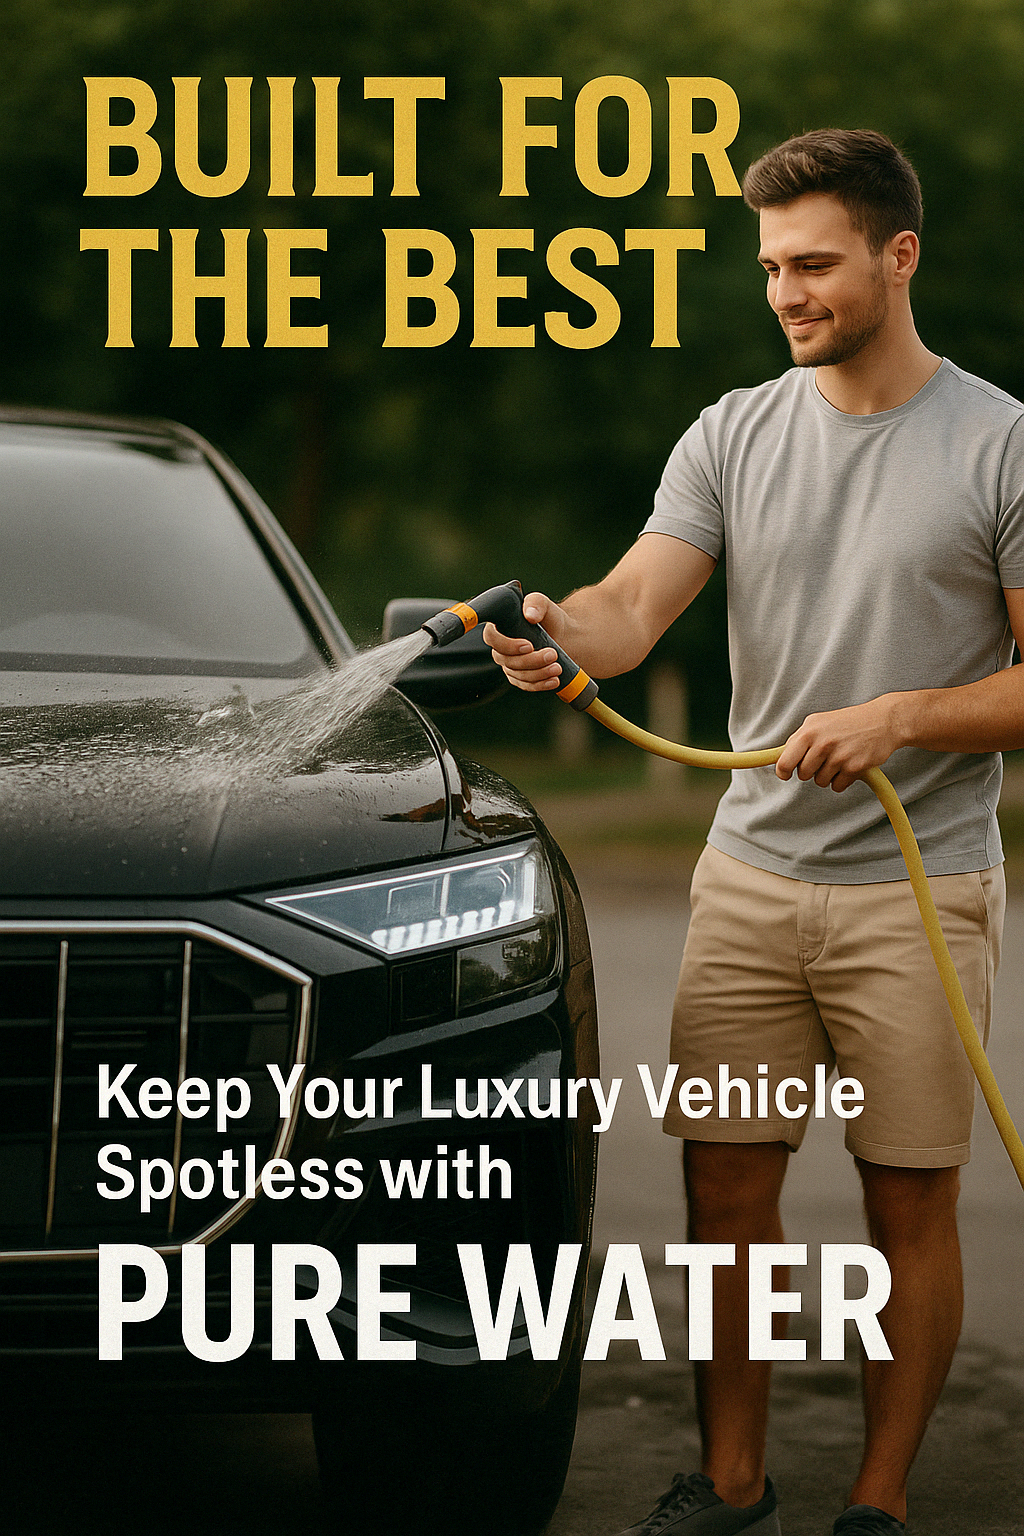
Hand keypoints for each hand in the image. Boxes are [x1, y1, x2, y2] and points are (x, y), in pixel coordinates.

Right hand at [483, 591, 567, 691]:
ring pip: (518, 675)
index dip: (507, 645)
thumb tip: (529, 615)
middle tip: (552, 654)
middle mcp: (501, 648)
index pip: (492, 638)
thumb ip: (536, 603)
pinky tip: (554, 680)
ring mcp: (509, 665)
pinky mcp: (520, 678)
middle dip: (531, 660)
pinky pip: (526, 685)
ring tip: (558, 667)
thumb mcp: (545, 605)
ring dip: (539, 673)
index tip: (528, 645)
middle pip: (507, 660)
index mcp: (500, 628)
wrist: (564, 636)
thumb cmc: (550, 618)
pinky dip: (541, 684)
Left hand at [774, 696, 902, 791]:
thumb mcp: (819, 722)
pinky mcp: (853, 767)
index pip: (784, 761)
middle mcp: (822, 743)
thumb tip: (781, 758)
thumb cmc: (850, 722)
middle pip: (803, 774)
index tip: (786, 774)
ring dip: (829, 775)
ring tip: (840, 759)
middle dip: (812, 771)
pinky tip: (850, 765)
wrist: (884, 721)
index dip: (783, 772)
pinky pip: (837, 786)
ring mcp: (838, 756)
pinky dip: (843, 780)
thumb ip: (800, 739)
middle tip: (824, 759)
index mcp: (809, 731)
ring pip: (820, 781)